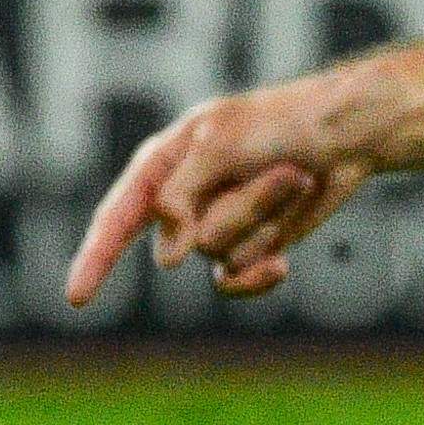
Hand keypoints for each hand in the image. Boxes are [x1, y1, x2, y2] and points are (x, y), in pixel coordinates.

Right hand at [62, 71, 382, 304]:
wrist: (347, 135)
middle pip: (188, 240)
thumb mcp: (220, 144)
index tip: (76, 300)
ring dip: (264, 218)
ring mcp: (213, 225)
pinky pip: (235, 279)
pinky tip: (283, 264)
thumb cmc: (281, 124)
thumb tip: (167, 261)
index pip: (115, 219)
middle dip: (244, 209)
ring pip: (220, 252)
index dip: (94, 261)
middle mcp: (180, 199)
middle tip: (285, 169)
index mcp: (161, 164)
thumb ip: (181, 196)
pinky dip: (260, 274)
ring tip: (293, 179)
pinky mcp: (247, 246)